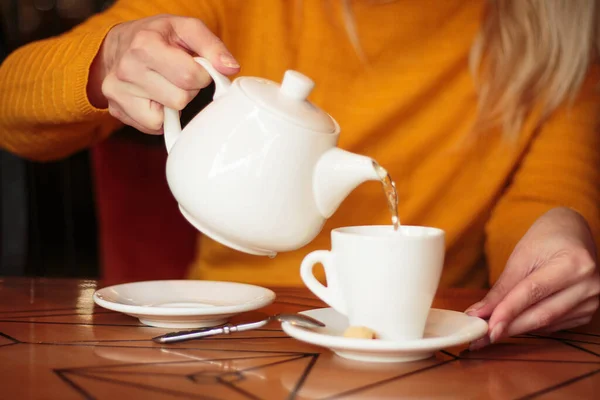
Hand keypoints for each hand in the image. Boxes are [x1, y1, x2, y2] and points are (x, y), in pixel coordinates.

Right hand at [87, 14, 239, 133]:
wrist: (117, 45)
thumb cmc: (156, 36)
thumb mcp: (185, 28)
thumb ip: (212, 46)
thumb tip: (230, 68)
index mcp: (145, 45)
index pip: (190, 76)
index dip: (202, 75)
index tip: (195, 67)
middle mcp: (127, 69)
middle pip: (180, 99)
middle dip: (187, 89)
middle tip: (177, 75)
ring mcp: (119, 92)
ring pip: (167, 117)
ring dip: (174, 104)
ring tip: (165, 85)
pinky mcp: (117, 110)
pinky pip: (153, 127)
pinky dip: (161, 116)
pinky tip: (155, 99)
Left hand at [466, 207, 599, 349]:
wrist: (572, 234)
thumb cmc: (546, 239)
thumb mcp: (520, 257)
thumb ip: (502, 288)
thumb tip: (479, 313)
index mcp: (572, 264)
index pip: (533, 292)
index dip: (507, 311)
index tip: (485, 327)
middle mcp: (588, 286)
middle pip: (541, 314)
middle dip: (507, 327)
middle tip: (480, 338)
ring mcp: (591, 302)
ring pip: (545, 324)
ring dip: (515, 329)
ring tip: (488, 333)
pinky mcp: (586, 313)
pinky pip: (552, 325)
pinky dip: (530, 326)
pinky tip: (513, 324)